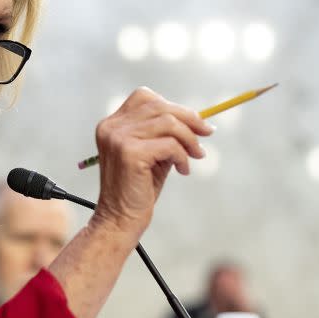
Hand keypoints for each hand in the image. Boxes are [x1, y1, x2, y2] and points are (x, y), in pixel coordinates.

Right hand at [91, 87, 213, 239]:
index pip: (145, 97)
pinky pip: (170, 144)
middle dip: (190, 119)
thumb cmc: (137, 189)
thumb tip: (198, 120)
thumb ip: (164, 134)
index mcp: (112, 124)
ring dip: (189, 140)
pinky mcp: (130, 153)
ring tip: (194, 157)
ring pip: (168, 123)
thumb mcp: (151, 154)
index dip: (173, 107)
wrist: (120, 219)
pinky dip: (182, 156)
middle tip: (206, 135)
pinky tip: (182, 170)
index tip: (195, 123)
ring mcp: (119, 138)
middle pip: (160, 106)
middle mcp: (112, 127)